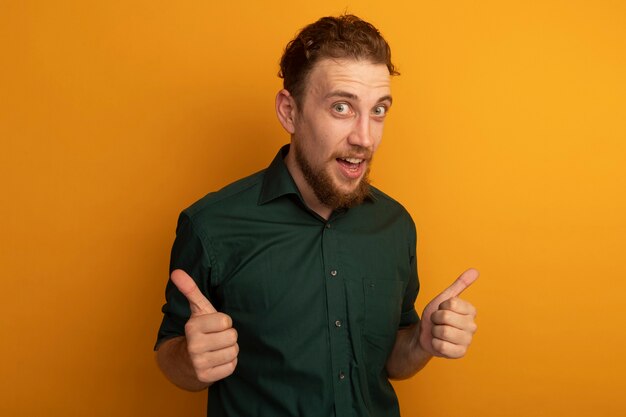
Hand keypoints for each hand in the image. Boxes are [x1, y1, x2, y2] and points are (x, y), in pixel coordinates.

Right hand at [171, 269, 238, 383]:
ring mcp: (199, 363)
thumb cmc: (199, 330)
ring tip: (218, 347)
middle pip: (232, 337)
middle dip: (228, 336)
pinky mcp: (206, 377)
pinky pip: (232, 367)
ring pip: (233, 352)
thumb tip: (177, 271)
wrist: (186, 360)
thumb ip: (190, 289)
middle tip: (217, 337)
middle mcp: (194, 346)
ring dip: (229, 349)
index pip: (226, 321)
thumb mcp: (197, 309)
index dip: (224, 322)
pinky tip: (218, 359)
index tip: (214, 325)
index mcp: (192, 327)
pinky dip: (228, 363)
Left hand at [418, 268, 477, 357]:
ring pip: (443, 332)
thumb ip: (460, 285)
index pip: (451, 304)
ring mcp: (467, 341)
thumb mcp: (444, 298)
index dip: (441, 306)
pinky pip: (442, 346)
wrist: (425, 334)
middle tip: (438, 322)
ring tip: (438, 332)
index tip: (442, 310)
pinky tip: (439, 343)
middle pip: (446, 317)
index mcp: (470, 311)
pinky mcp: (460, 353)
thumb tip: (475, 270)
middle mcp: (472, 326)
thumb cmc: (436, 316)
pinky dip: (435, 343)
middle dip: (436, 319)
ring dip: (435, 331)